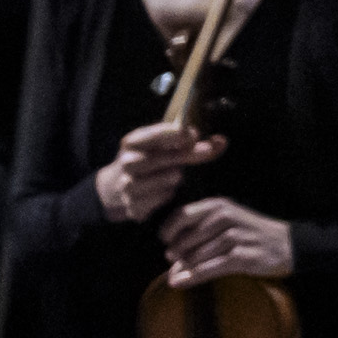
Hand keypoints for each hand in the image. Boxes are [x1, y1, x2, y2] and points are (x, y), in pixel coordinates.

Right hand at [94, 120, 223, 222]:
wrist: (115, 187)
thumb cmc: (149, 161)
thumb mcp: (162, 147)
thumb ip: (193, 145)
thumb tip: (222, 141)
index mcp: (132, 142)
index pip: (152, 136)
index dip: (173, 134)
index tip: (193, 133)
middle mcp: (127, 162)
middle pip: (160, 158)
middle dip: (184, 154)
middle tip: (205, 151)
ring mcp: (127, 185)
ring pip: (165, 179)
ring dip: (174, 177)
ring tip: (174, 175)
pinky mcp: (133, 205)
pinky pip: (161, 199)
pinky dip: (167, 195)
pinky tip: (164, 191)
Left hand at [156, 198, 293, 285]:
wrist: (289, 244)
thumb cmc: (253, 233)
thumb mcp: (230, 220)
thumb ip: (202, 229)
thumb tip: (171, 255)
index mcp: (220, 206)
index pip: (183, 214)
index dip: (169, 229)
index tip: (165, 241)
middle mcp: (226, 218)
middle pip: (188, 238)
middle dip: (176, 252)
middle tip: (173, 261)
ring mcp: (235, 237)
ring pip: (197, 255)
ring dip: (183, 268)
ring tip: (175, 276)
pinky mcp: (243, 257)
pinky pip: (210, 268)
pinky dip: (192, 277)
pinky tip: (181, 283)